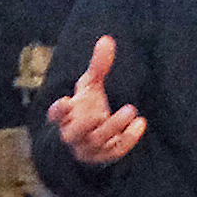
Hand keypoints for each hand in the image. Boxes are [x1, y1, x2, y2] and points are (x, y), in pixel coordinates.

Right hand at [48, 35, 143, 168]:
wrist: (89, 142)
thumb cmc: (86, 109)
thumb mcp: (90, 87)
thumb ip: (97, 66)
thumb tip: (107, 39)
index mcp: (64, 116)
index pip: (56, 114)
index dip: (58, 110)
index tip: (65, 101)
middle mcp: (73, 134)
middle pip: (75, 132)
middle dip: (86, 123)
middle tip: (99, 112)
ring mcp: (88, 148)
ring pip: (98, 141)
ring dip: (113, 126)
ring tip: (130, 110)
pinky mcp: (104, 156)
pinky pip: (115, 151)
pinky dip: (128, 138)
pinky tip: (140, 124)